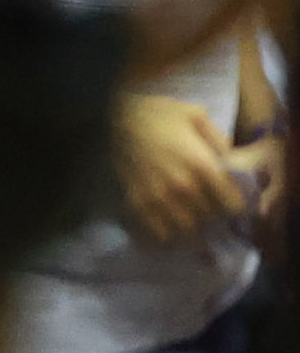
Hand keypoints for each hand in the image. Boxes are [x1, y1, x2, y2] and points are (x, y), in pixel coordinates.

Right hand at [111, 92, 248, 242]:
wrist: (118, 116)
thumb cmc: (161, 114)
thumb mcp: (199, 117)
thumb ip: (220, 142)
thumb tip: (232, 163)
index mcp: (202, 167)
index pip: (231, 206)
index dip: (235, 208)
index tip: (231, 203)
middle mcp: (181, 188)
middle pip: (209, 221)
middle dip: (214, 219)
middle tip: (211, 211)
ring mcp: (157, 199)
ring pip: (184, 232)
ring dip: (192, 231)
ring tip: (192, 224)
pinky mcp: (136, 204)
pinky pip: (155, 233)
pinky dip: (165, 238)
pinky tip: (169, 232)